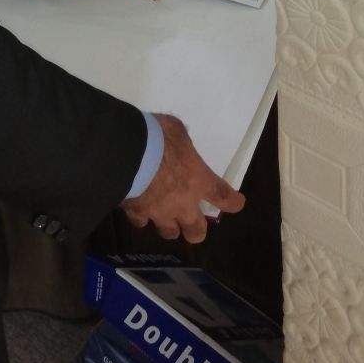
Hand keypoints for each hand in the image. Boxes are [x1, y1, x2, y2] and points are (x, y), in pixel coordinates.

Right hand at [121, 114, 244, 243]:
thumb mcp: (175, 130)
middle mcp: (182, 202)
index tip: (237, 203)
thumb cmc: (157, 137)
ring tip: (164, 215)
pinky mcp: (136, 212)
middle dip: (196, 230)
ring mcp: (158, 212)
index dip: (232, 202)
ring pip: (169, 232)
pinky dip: (141, 216)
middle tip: (192, 220)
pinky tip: (138, 207)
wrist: (126, 152)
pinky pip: (141, 221)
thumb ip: (181, 142)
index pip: (223, 196)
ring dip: (169, 224)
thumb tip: (178, 144)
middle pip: (196, 232)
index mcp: (198, 180)